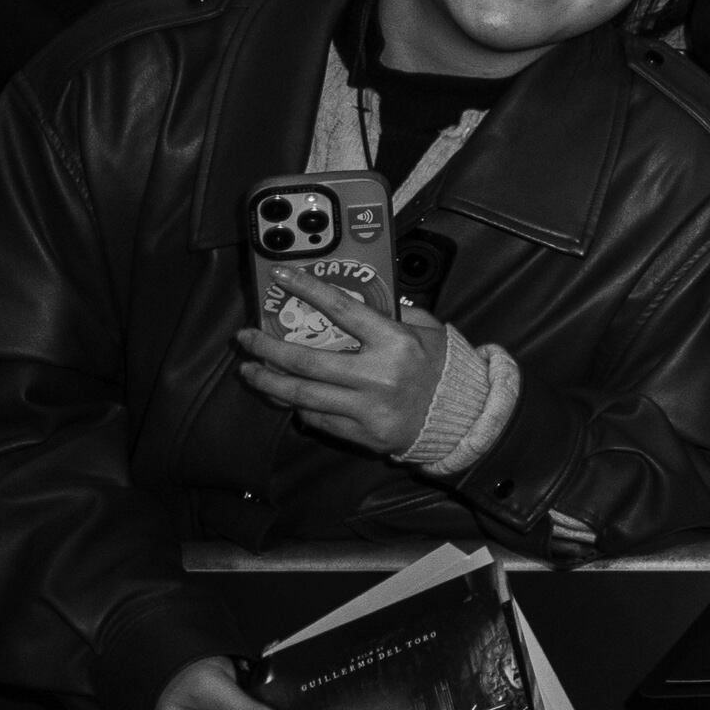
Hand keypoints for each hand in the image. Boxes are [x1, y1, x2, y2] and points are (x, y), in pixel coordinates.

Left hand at [231, 274, 457, 460]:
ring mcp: (368, 407)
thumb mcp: (428, 331)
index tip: (280, 277)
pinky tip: (286, 394)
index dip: (308, 289)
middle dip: (268, 348)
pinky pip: (318, 418)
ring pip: (303, 394)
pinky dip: (298, 404)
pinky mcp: (363, 433)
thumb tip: (356, 298)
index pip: (343, 309)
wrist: (462, 417)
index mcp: (395, 342)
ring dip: (269, 381)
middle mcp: (378, 375)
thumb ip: (396, 313)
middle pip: (307, 361)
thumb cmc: (443, 368)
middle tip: (246, 338)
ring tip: (249, 370)